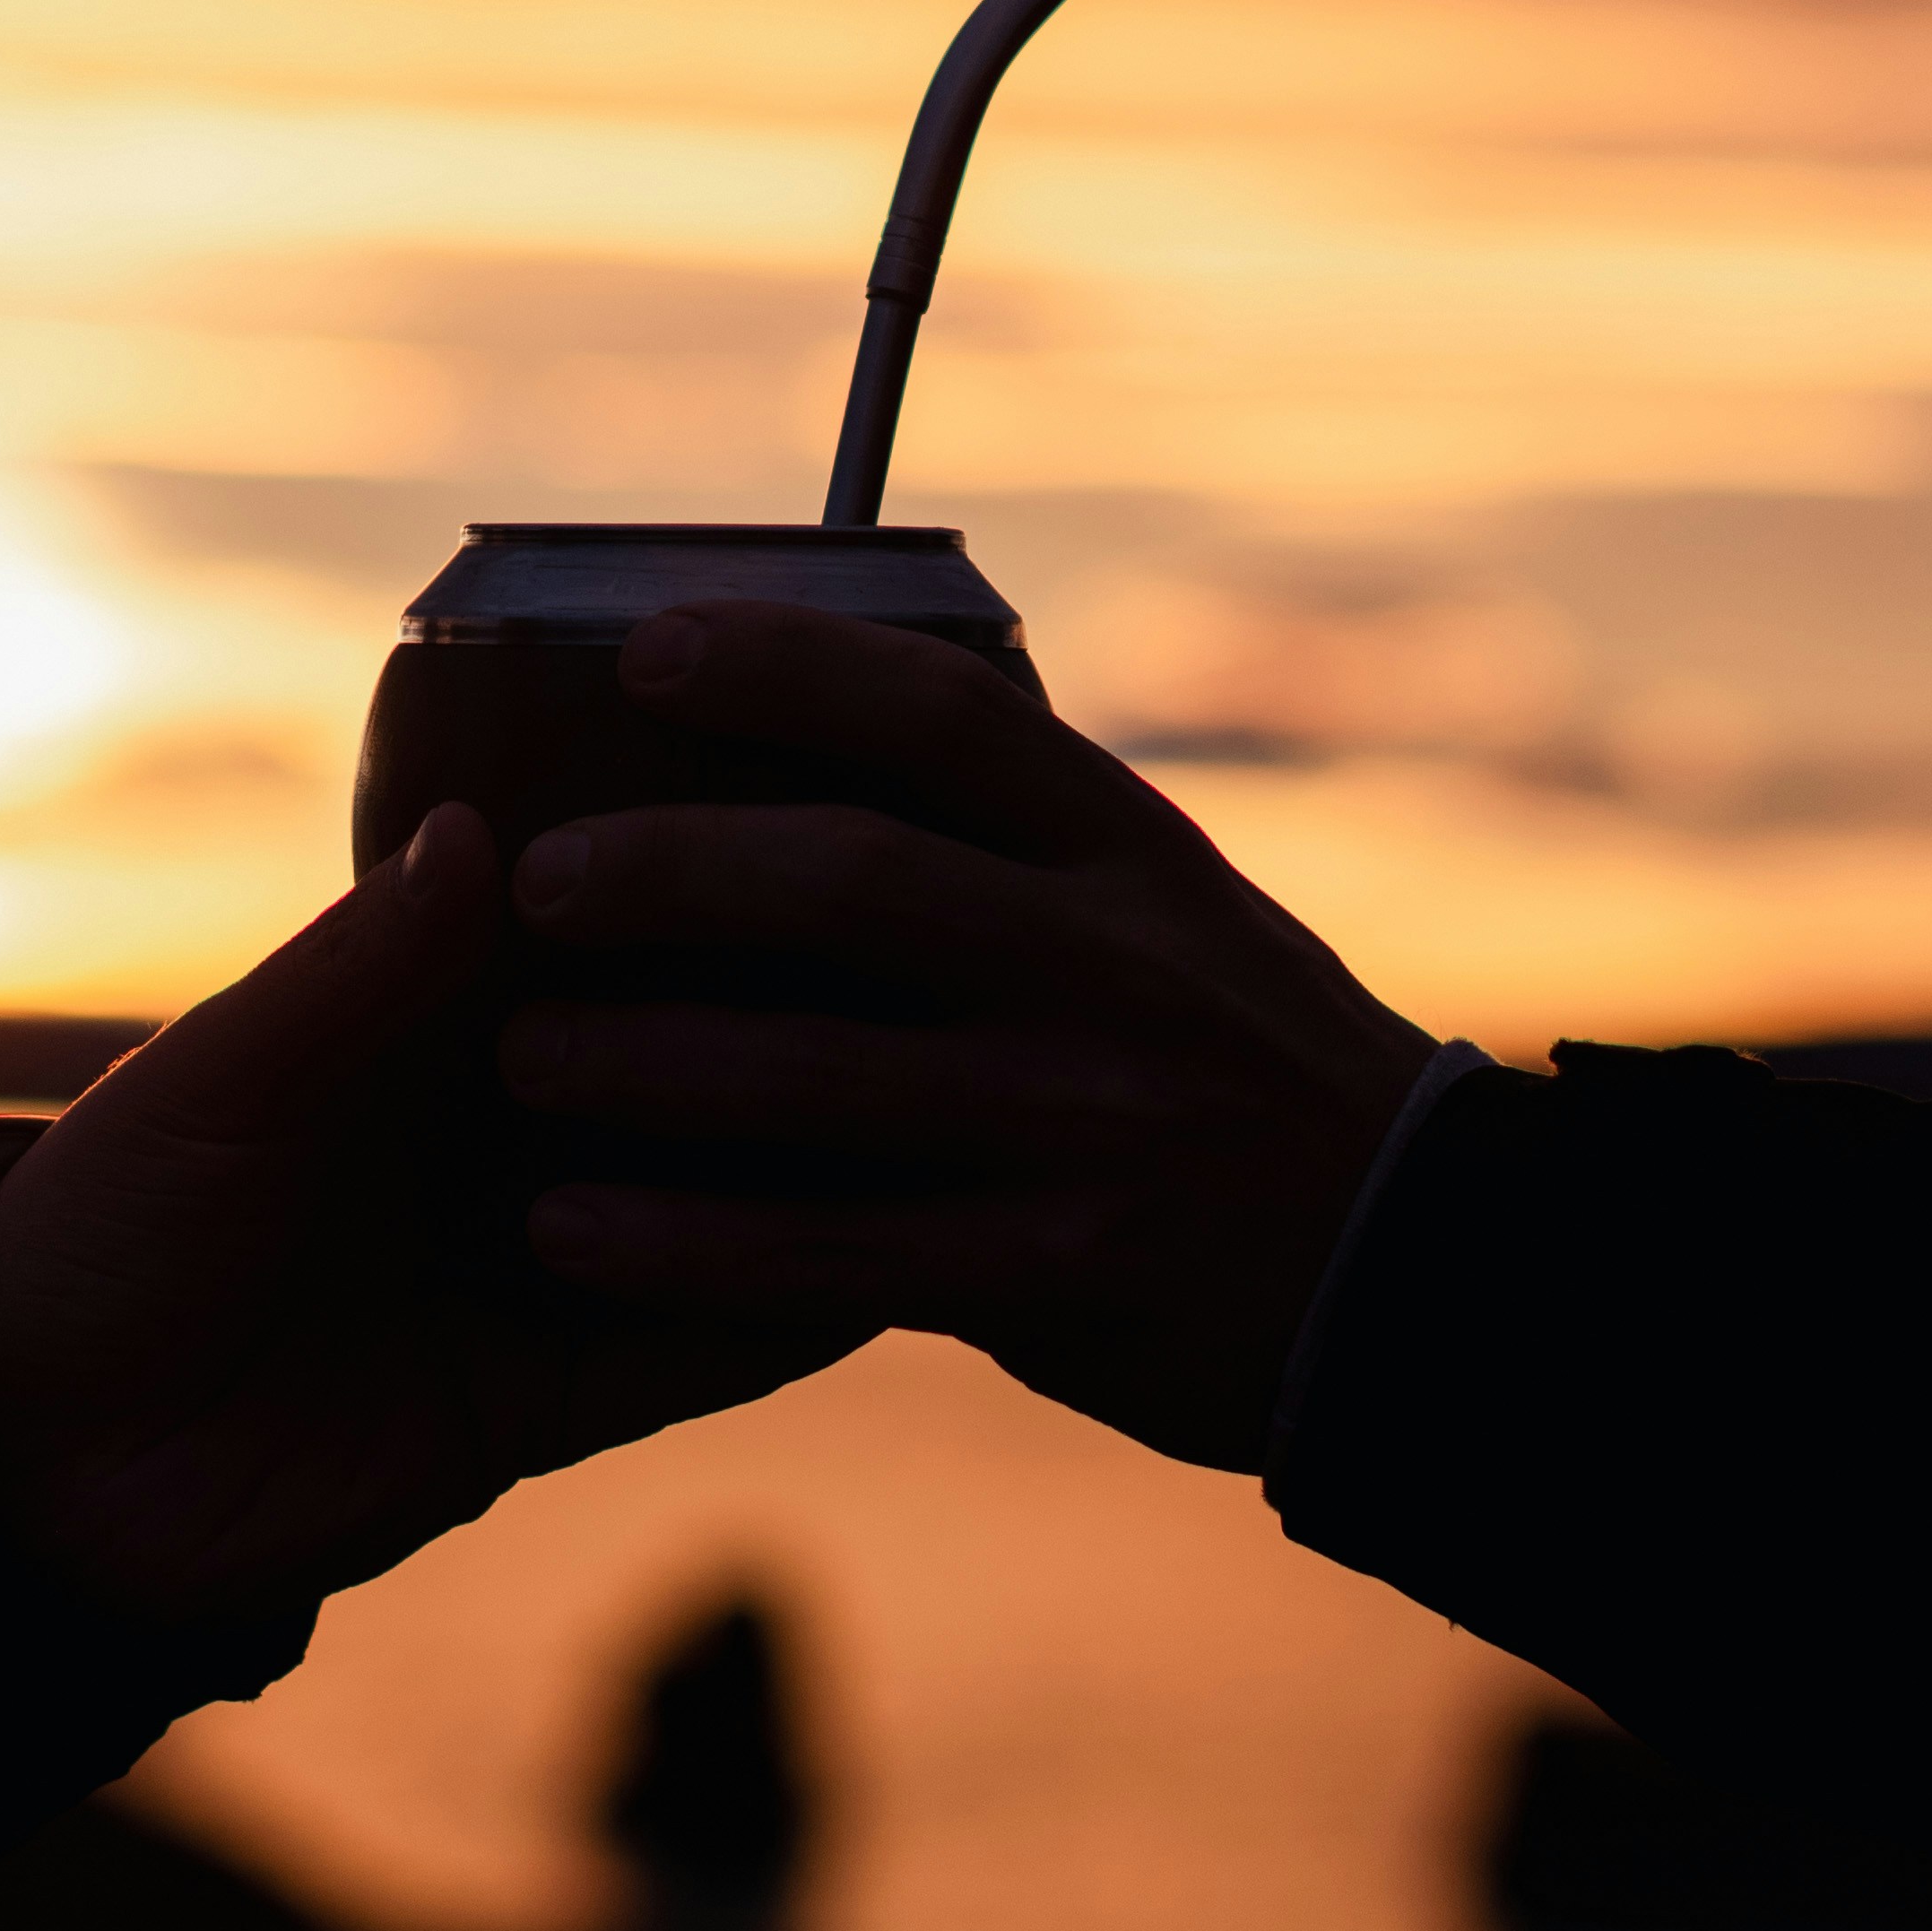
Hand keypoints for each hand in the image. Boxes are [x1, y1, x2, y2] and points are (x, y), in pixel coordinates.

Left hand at [0, 801, 886, 1630]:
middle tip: (947, 930)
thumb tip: (477, 832)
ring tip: (969, 1077)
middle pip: (696, 1043)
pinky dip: (796, 1297)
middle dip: (800, 997)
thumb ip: (351, 975)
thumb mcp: (219, 1081)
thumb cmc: (99, 1224)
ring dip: (821, 1144)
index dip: (696, 858)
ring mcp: (552, 1252)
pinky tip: (904, 1253)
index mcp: (428, 1019)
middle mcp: (515, 1120)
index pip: (601, 918)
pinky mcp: (560, 1390)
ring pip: (735, 1189)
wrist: (34, 1466)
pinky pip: (711, 1342)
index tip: (818, 781)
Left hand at [498, 605, 1441, 1467]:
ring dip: (646, 1067)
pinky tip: (568, 1230)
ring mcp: (1090, 1124)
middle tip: (536, 881)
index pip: (947, 716)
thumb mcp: (1171, 918)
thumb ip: (1012, 856)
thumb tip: (791, 742)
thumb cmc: (1240, 1073)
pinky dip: (687, 1244)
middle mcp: (1116, 969)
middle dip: (674, 872)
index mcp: (1132, 854)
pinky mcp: (1062, 1276)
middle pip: (857, 884)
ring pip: (822, 1079)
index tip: (642, 647)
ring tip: (517, 1057)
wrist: (1414, 1282)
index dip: (786, 667)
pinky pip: (832, 1256)